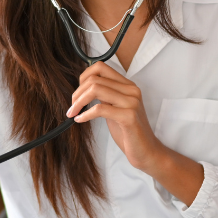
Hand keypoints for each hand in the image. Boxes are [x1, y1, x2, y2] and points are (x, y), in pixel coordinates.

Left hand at [66, 61, 202, 203]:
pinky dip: (85, 114)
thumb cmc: (127, 132)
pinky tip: (80, 120)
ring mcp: (131, 102)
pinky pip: (99, 108)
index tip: (77, 94)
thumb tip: (82, 87)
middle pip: (94, 79)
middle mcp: (131, 90)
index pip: (101, 67)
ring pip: (95, 89)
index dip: (83, 77)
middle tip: (71, 108)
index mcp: (127, 85)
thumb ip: (104, 95)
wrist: (146, 151)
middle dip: (77, 93)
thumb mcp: (114, 108)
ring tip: (73, 113)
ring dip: (78, 102)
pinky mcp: (129, 116)